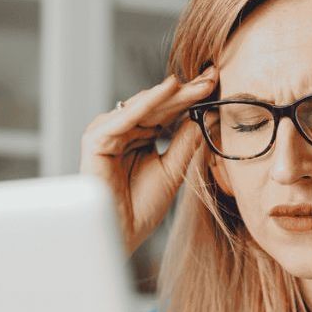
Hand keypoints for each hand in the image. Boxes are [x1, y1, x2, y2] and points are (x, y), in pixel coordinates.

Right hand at [79, 66, 217, 254]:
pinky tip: (167, 89)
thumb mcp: (172, 170)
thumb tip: (205, 114)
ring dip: (170, 95)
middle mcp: (121, 131)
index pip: (165, 112)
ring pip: (142, 107)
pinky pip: (125, 117)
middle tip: (211, 76)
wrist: (122, 234)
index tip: (215, 83)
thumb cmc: (141, 208)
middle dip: (185, 92)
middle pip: (156, 106)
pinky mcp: (96, 140)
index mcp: (137, 137)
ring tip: (197, 84)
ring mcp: (106, 134)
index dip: (190, 98)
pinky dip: (146, 103)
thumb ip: (184, 142)